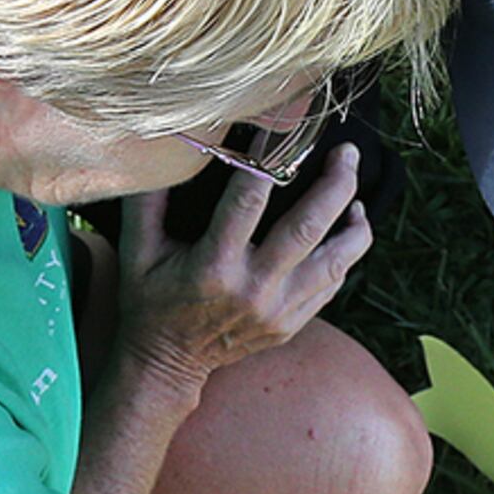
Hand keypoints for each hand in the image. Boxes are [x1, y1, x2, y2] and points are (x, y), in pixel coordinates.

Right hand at [116, 145, 369, 391]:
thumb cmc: (149, 299)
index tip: (285, 129)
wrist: (167, 364)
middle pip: (309, 228)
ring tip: (357, 195)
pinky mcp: (291, 324)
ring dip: (354, 224)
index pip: (250, 200)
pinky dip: (345, 255)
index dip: (269, 159)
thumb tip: (169, 148)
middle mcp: (253, 289)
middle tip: (347, 153)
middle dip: (335, 184)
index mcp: (214, 266)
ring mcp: (278, 311)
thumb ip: (148, 200)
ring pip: (336, 261)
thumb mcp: (136, 250)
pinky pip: (331, 284)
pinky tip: (345, 230)